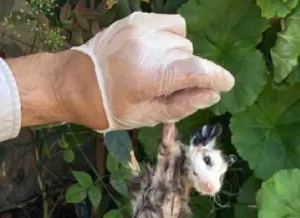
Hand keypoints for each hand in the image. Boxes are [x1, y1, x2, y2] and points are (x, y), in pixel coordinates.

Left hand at [70, 13, 234, 130]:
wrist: (73, 82)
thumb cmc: (108, 107)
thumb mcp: (145, 116)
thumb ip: (181, 105)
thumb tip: (211, 94)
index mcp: (150, 75)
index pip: (196, 70)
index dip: (216, 77)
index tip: (226, 84)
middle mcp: (149, 46)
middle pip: (189, 56)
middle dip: (186, 73)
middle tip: (166, 88)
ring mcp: (142, 29)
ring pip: (182, 40)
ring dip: (177, 55)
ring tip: (157, 70)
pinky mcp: (137, 19)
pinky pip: (171, 24)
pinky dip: (170, 37)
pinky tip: (157, 52)